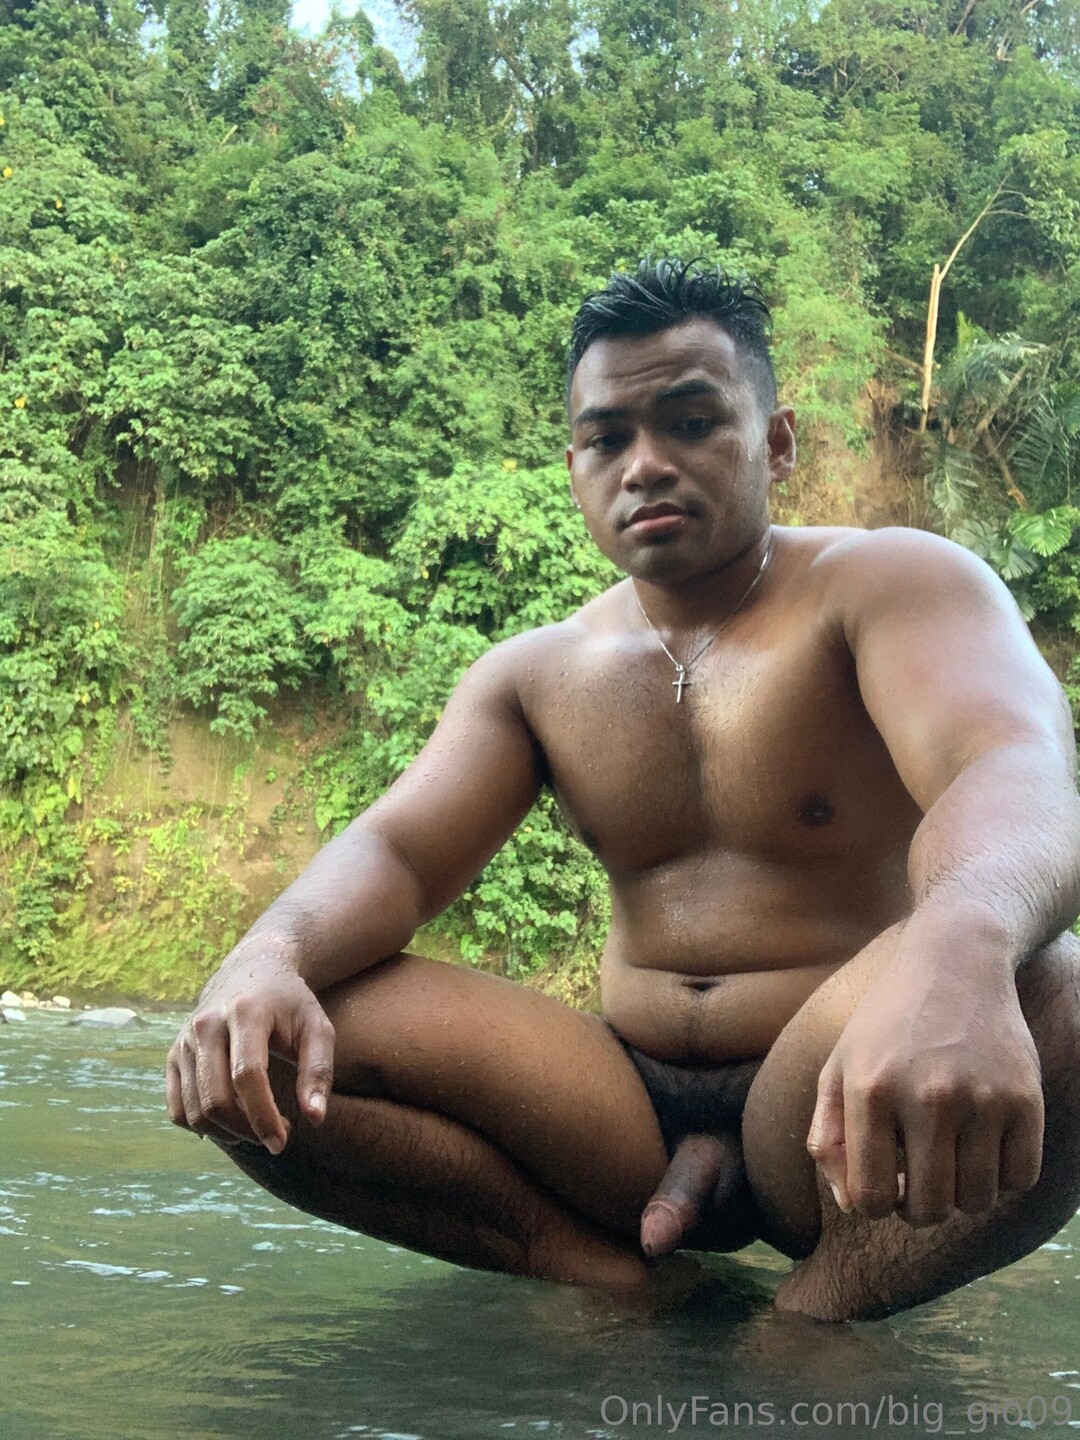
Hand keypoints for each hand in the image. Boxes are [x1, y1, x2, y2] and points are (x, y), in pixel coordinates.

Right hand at [165, 954, 334, 1152]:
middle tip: (277, 1136)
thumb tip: (315, 1119)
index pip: (247, 1077)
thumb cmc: (291, 1003)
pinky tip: (230, 1125)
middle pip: (216, 1099)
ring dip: (228, 1133)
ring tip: (258, 1127)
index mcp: (244, 1013)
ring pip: (194, 1111)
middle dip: (247, 1131)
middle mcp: (206, 1025)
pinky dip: (201, 1127)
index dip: (263, 1116)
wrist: (252, 969)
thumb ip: (318, 1071)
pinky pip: (176, 1109)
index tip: (283, 1142)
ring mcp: (184, 1040)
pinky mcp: (173, 1054)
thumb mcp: (317, 1027)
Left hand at [808, 956, 1043, 1226]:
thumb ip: (828, 1137)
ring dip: (961, 1194)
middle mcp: (927, 1096)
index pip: (869, 1199)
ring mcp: (982, 1097)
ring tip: (950, 1157)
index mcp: (871, 1090)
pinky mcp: (1025, 1097)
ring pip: (977, 1201)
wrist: (955, 961)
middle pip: (928, 1210)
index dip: (873, 1205)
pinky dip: (1003, 1177)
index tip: (883, 1182)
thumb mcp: (838, 1065)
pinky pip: (1020, 1179)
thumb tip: (853, 1204)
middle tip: (918, 1178)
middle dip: (918, 1208)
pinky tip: (984, 1145)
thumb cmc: (887, 1023)